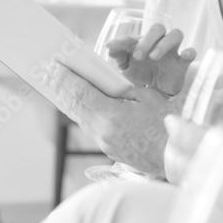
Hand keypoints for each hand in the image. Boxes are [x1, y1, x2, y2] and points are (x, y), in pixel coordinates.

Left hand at [45, 61, 174, 176]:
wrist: (173, 156)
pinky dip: (83, 115)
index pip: (81, 92)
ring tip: (60, 89)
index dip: (65, 78)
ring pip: (80, 119)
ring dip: (69, 103)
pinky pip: (91, 129)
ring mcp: (104, 142)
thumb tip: (109, 84)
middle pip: (74, 106)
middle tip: (49, 75)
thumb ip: (125, 90)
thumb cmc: (166, 125)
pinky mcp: (108, 150)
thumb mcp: (149, 98)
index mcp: (113, 115)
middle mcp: (103, 131)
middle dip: (60, 88)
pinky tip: (82, 108)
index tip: (54, 67)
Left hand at [104, 24, 195, 95]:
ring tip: (154, 56)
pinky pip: (191, 53)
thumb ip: (117, 56)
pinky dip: (189, 52)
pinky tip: (185, 55)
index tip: (113, 47)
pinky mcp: (182, 64)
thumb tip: (109, 46)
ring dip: (164, 43)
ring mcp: (172, 52)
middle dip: (148, 39)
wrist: (155, 94)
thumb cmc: (140, 75)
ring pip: (175, 34)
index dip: (124, 40)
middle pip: (158, 28)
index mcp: (142, 43)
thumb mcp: (125, 67)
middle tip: (138, 56)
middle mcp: (158, 43)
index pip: (134, 35)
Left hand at [164, 81, 222, 222]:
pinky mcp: (220, 212)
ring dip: (181, 167)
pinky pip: (196, 196)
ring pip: (184, 181)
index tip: (170, 120)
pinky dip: (195, 185)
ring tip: (187, 160)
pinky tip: (209, 182)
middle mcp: (204, 175)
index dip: (176, 127)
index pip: (184, 137)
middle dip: (173, 149)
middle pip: (176, 163)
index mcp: (213, 153)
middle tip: (174, 140)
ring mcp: (210, 197)